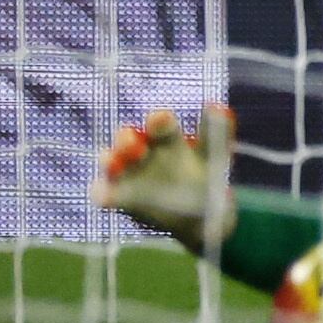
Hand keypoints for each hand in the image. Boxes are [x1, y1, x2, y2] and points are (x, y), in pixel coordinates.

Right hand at [94, 107, 238, 254]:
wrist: (201, 214)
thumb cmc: (205, 176)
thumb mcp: (213, 157)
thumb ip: (215, 134)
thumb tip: (218, 107)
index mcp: (168, 139)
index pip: (160, 126)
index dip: (158, 121)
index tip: (160, 119)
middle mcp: (144, 152)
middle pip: (129, 140)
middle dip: (127, 140)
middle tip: (134, 143)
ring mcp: (129, 174)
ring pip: (112, 162)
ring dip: (111, 161)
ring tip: (113, 162)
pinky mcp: (121, 196)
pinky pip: (106, 193)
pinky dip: (103, 193)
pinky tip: (105, 196)